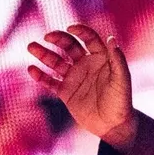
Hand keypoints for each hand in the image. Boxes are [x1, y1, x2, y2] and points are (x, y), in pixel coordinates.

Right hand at [26, 24, 136, 147]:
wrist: (113, 125)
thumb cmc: (121, 101)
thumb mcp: (122, 80)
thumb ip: (117, 60)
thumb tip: (111, 38)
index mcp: (101, 58)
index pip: (88, 39)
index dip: (80, 31)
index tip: (70, 28)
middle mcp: (86, 65)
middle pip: (68, 46)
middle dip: (57, 39)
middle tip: (46, 37)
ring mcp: (74, 78)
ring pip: (56, 62)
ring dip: (43, 54)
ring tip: (31, 47)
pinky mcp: (66, 92)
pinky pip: (50, 81)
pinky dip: (40, 75)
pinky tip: (31, 69)